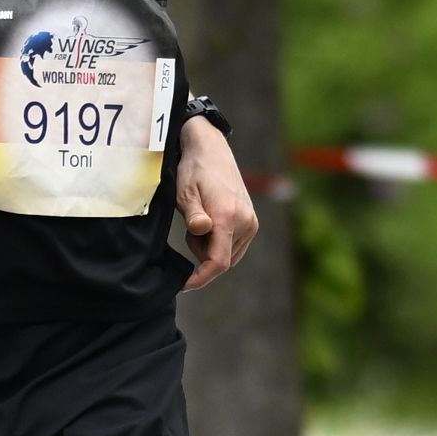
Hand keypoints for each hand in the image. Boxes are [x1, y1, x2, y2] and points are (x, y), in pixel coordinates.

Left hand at [170, 119, 256, 288]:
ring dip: (210, 247)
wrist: (211, 150)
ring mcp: (251, 222)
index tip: (185, 285)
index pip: (218, 262)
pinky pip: (233, 245)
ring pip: (228, 254)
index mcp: (228, 217)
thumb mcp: (185, 193)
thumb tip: (202, 230)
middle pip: (222, 260)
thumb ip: (193, 215)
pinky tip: (210, 220)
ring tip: (200, 220)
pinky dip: (218, 241)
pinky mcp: (252, 221)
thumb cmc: (193, 171)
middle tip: (190, 227)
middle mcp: (245, 221)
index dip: (201, 278)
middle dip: (202, 254)